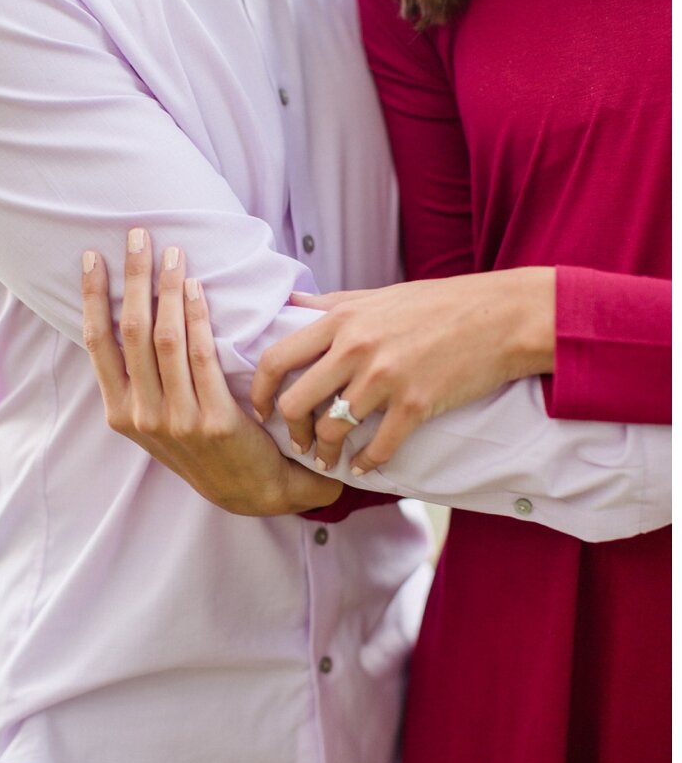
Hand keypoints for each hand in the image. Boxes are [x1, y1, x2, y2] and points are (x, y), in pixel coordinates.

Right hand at [80, 229, 342, 515]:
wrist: (249, 491)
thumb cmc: (201, 446)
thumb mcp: (156, 420)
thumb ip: (141, 378)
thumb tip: (131, 315)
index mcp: (120, 413)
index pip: (98, 344)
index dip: (92, 297)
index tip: (91, 258)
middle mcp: (141, 415)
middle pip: (130, 332)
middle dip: (132, 278)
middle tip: (138, 236)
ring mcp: (175, 419)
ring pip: (164, 338)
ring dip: (167, 288)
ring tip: (171, 253)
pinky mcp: (212, 420)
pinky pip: (201, 355)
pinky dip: (198, 315)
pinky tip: (197, 287)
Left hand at [251, 268, 555, 474]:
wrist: (503, 314)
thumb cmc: (439, 303)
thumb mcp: (376, 295)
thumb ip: (329, 304)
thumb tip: (289, 302)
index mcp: (341, 320)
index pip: (277, 359)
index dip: (258, 391)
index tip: (260, 410)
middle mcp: (356, 348)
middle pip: (296, 401)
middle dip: (290, 430)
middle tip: (294, 442)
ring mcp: (386, 377)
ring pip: (333, 428)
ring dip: (325, 452)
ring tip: (327, 459)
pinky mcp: (417, 403)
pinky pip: (380, 446)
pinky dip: (368, 462)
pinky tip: (366, 467)